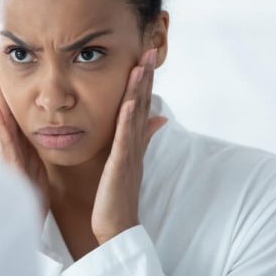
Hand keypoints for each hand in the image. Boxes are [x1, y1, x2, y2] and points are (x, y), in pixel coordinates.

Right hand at [0, 51, 51, 216]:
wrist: (31, 222)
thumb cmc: (34, 193)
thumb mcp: (35, 162)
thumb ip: (30, 143)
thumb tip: (30, 124)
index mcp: (18, 139)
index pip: (10, 104)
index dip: (4, 81)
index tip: (0, 56)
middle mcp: (9, 143)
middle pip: (1, 103)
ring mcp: (8, 153)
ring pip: (0, 116)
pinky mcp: (12, 167)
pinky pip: (5, 141)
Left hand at [91, 48, 167, 243]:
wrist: (116, 227)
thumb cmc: (118, 196)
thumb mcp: (130, 162)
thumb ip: (142, 138)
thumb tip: (159, 118)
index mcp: (134, 141)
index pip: (140, 103)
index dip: (144, 80)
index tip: (146, 55)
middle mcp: (135, 144)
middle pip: (142, 103)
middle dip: (146, 76)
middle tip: (150, 48)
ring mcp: (130, 154)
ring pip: (136, 116)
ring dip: (139, 90)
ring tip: (142, 66)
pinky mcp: (121, 166)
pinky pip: (126, 139)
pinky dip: (128, 120)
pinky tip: (128, 102)